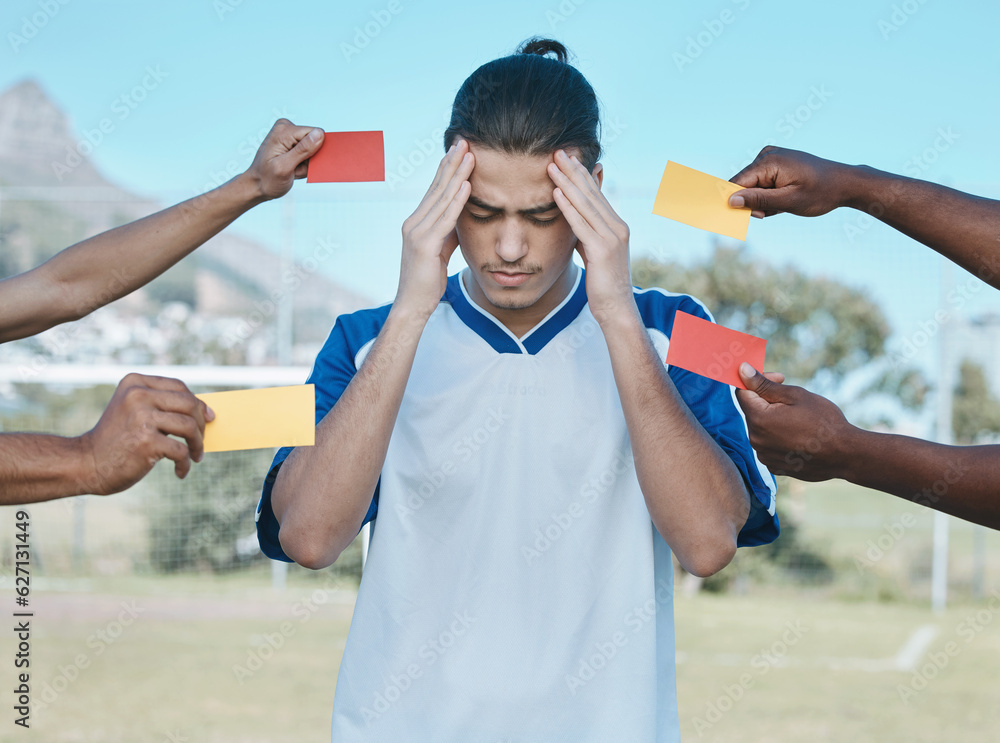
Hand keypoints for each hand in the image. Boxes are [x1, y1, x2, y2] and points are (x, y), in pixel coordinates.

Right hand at [80, 374, 214, 494]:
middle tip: (201, 442)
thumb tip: (207, 412)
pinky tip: (180, 471)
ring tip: (196, 456)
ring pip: (189, 426)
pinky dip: (185, 463)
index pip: (179, 387)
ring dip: (198, 445)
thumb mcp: (135, 412)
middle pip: (189, 404)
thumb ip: (163, 406)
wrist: (86, 463)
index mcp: (135, 383)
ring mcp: (141, 417)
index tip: (208, 417)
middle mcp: (137, 395)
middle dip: (202, 425)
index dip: (198, 403)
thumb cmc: (118, 440)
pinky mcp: (146, 441)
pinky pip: (181, 450)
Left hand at [245, 119, 324, 200]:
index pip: (315, 134)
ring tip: (291, 170)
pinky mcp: (291, 142)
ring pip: (313, 149)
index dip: (313, 152)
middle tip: (293, 169)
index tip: (299, 164)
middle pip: (315, 142)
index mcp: (284, 130)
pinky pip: (308, 153)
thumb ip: (302, 150)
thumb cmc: (266, 179)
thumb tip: (319, 133)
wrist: (256, 185)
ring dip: (306, 164)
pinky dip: (303, 165)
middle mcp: (286, 128)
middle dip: (309, 159)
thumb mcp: (285, 167)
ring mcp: (289, 135)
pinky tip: (292, 169)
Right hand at [394, 140, 473, 318]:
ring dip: (457, 175)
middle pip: (436, 187)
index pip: (435, 189)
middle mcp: (413, 222)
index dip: (447, 168)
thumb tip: (462, 216)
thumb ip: (449, 231)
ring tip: (470, 155)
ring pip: (441, 198)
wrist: (413, 305)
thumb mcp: (442, 250)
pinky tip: (467, 185)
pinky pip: (445, 219)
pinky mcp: (424, 245)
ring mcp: (417, 233)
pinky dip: (457, 200)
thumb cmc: (428, 281)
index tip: (460, 149)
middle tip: (464, 140)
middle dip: (451, 162)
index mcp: (416, 222)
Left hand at [547, 150, 633, 322]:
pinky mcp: (602, 249)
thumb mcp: (593, 253)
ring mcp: (612, 237)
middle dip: (573, 171)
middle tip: (558, 151)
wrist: (616, 308)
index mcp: (616, 226)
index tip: (567, 158)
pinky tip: (556, 193)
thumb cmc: (603, 284)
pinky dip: (567, 206)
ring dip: (567, 182)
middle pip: (592, 193)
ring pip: (586, 204)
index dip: (581, 174)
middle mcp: (617, 227)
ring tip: (552, 165)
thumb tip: (575, 222)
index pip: (596, 194)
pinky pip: (581, 223)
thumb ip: (586, 234)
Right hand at [728, 146, 854, 218]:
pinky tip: (786, 197)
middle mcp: (767, 155)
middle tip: (776, 209)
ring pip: (752, 186)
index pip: (737, 183)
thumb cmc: (820, 193)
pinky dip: (770, 195)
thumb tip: (731, 201)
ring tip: (785, 203)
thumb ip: (758, 200)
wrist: (844, 183)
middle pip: (744, 185)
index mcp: (769, 161)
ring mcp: (771, 157)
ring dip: (764, 200)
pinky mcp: (775, 162)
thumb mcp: (788, 202)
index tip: (756, 214)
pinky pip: (762, 183)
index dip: (738, 202)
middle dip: (755, 202)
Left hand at [735, 363, 853, 480]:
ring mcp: (764, 455)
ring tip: (800, 421)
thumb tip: (742, 370)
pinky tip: (800, 436)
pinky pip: (769, 444)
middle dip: (767, 401)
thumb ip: (765, 384)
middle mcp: (756, 440)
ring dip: (773, 419)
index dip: (758, 381)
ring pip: (761, 428)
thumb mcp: (796, 395)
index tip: (779, 379)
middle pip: (752, 411)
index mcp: (759, 419)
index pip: (743, 393)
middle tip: (794, 401)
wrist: (846, 455)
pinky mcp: (773, 465)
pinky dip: (778, 437)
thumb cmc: (824, 421)